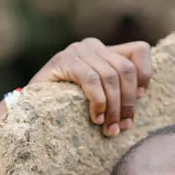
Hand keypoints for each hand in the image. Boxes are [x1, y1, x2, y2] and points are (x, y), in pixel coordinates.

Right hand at [30, 38, 152, 136]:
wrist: (29, 108)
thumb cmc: (67, 105)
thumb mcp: (98, 95)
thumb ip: (117, 91)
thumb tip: (141, 97)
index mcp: (105, 51)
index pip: (139, 50)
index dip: (145, 74)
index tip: (141, 98)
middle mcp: (93, 46)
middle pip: (126, 69)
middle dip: (128, 102)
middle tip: (123, 126)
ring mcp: (77, 51)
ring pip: (111, 77)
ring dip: (114, 108)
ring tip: (109, 128)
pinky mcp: (63, 61)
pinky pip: (92, 80)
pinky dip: (98, 101)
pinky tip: (96, 118)